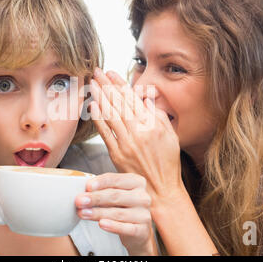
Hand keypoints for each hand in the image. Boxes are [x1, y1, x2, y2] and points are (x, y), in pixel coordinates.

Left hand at [75, 172, 155, 255]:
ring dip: (98, 213)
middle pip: (115, 195)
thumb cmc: (121, 207)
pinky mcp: (142, 230)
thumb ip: (102, 189)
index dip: (101, 182)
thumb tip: (85, 190)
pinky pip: (126, 228)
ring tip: (82, 213)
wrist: (136, 231)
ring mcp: (144, 214)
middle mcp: (142, 196)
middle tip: (79, 201)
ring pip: (117, 213)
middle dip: (95, 198)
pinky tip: (101, 224)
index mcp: (136, 182)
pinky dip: (113, 226)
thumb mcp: (114, 194)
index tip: (87, 186)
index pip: (116, 179)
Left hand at [89, 68, 183, 202]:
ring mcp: (126, 143)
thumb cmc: (167, 162)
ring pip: (110, 115)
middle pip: (118, 103)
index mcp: (152, 125)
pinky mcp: (117, 155)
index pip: (132, 99)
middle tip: (96, 72)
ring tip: (92, 84)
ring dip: (99, 97)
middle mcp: (138, 132)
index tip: (111, 73)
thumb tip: (146, 99)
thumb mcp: (171, 136)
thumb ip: (158, 115)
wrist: (161, 189)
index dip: (119, 84)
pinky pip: (105, 133)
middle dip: (105, 85)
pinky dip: (98, 119)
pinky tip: (92, 107)